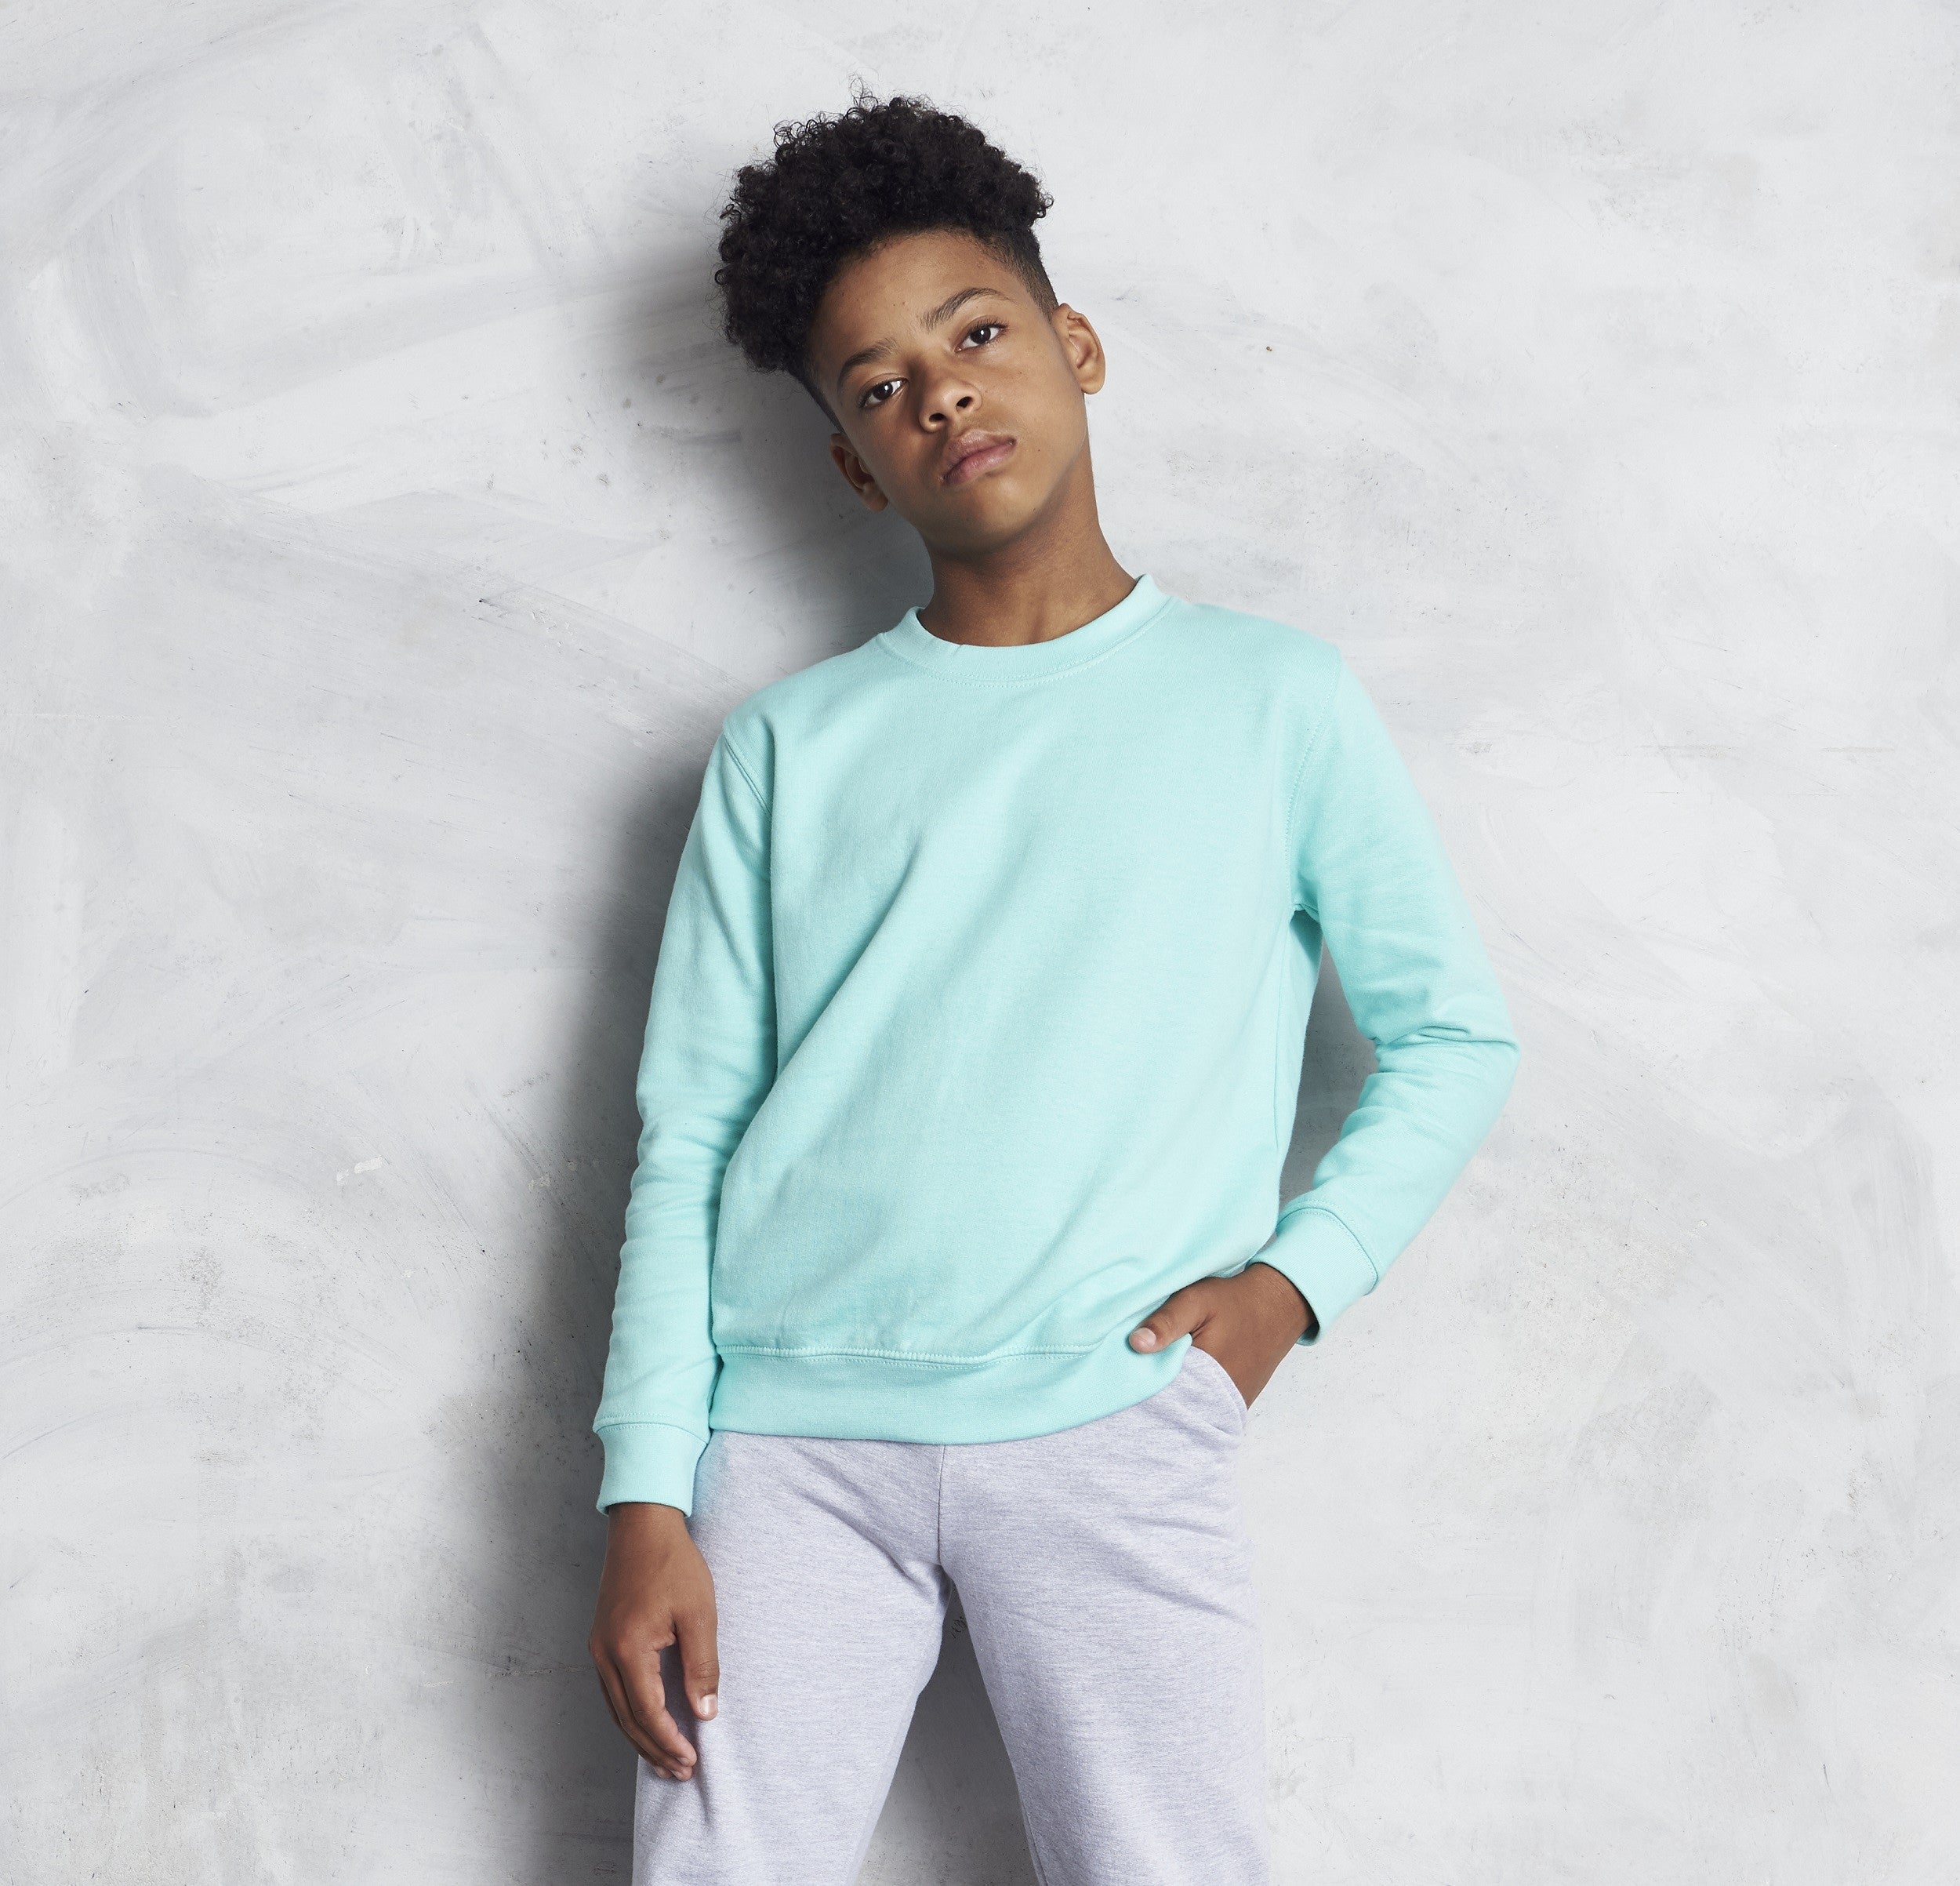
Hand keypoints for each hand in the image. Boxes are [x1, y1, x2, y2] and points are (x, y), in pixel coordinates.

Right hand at [588, 1502, 719, 1781]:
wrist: (642, 1525)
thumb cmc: (673, 1564)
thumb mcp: (698, 1613)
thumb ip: (701, 1666)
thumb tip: (704, 1713)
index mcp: (628, 1649)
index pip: (648, 1712)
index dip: (669, 1741)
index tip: (691, 1760)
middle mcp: (605, 1654)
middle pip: (628, 1718)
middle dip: (654, 1749)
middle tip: (680, 1772)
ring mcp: (599, 1647)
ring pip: (617, 1708)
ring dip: (640, 1737)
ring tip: (665, 1759)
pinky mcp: (602, 1639)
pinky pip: (613, 1691)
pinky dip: (630, 1714)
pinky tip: (647, 1722)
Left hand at [1128, 1260, 1316, 1410]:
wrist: (1279, 1306)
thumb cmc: (1235, 1301)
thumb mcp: (1196, 1301)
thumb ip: (1166, 1322)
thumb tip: (1135, 1344)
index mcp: (1206, 1373)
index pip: (1161, 1394)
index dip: (1139, 1384)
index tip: (1124, 1374)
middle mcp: (1221, 1397)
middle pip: (1175, 1406)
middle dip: (1153, 1395)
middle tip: (1134, 1379)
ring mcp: (1231, 1403)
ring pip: (1190, 1409)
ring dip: (1173, 1397)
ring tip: (1153, 1381)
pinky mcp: (1237, 1402)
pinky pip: (1206, 1408)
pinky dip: (1190, 1398)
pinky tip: (1178, 1382)